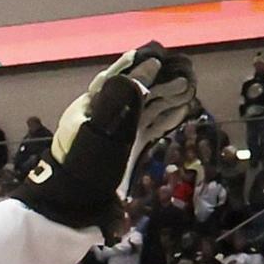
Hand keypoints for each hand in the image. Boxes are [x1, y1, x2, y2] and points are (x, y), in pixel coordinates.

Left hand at [19, 43, 200, 236]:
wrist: (74, 206)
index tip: (159, 56)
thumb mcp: (96, 134)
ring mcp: (117, 132)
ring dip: (167, 96)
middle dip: (159, 80)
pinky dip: (165, 117)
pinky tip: (181, 109)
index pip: (116, 78)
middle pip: (134, 90)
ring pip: (145, 107)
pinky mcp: (127, 149)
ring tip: (189, 86)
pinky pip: (149, 126)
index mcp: (91, 107)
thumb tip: (137, 76)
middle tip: (184, 71)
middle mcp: (104, 116)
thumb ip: (116, 104)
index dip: (136, 66)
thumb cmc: (82, 169)